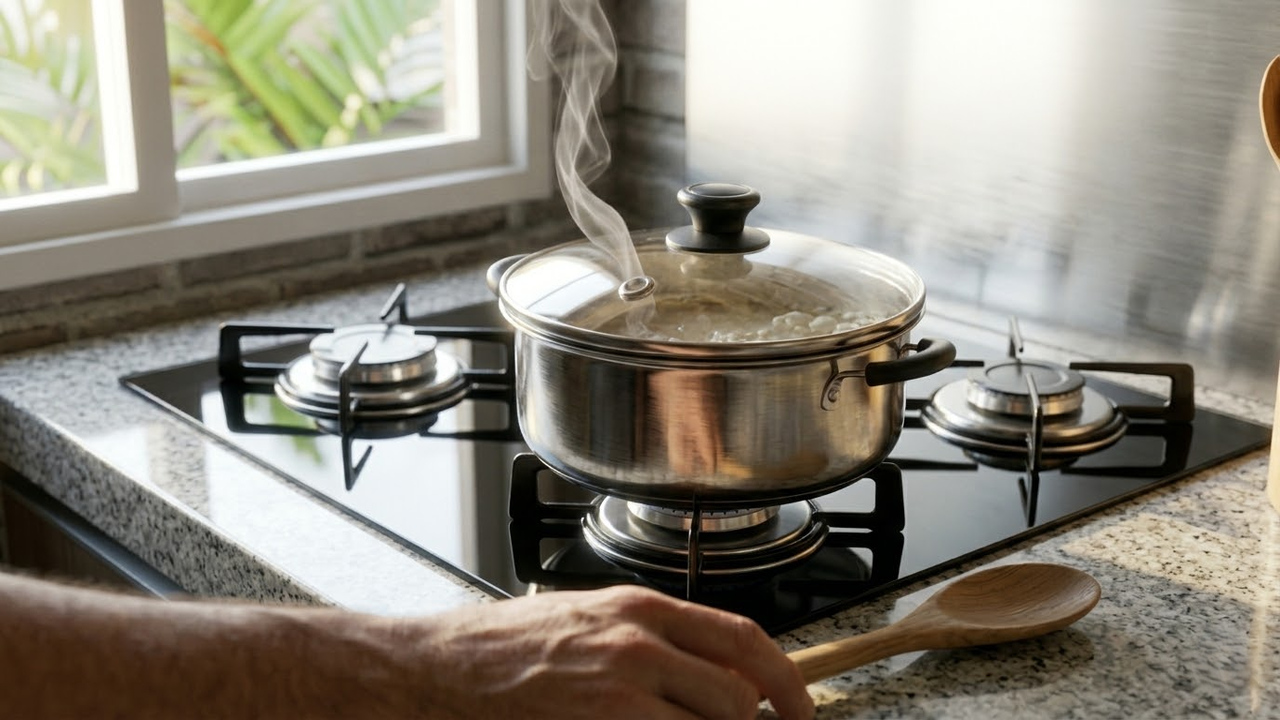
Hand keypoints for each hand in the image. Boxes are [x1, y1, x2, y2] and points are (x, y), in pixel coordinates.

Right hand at [406, 585, 814, 719]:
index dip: (785, 680)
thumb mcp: (587, 619)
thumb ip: (650, 638)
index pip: (742, 639)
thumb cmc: (502, 648)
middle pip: (736, 695)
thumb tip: (707, 670)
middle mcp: (637, 644)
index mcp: (638, 608)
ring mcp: (619, 690)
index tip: (798, 707)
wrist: (439, 671)